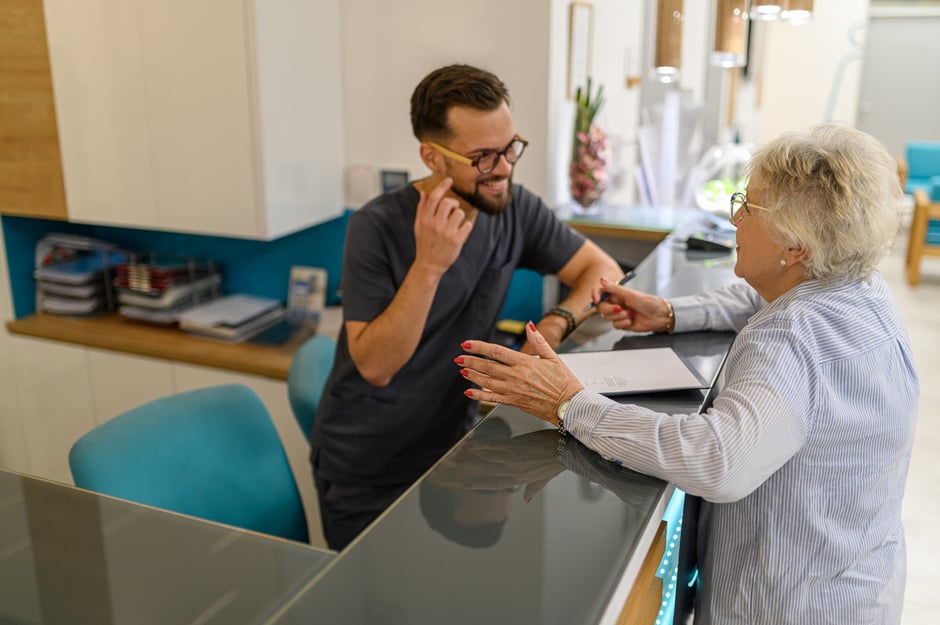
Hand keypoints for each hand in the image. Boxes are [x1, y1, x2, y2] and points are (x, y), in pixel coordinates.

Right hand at [413, 177, 472, 275]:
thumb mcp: (419, 225)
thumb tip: (424, 192)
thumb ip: (422, 208)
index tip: (449, 180)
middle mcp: (435, 225)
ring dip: (459, 216)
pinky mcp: (456, 240)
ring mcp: (446, 233)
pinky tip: (460, 232)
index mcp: (425, 219)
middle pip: (448, 203)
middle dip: (453, 203)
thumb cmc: (424, 243)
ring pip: (459, 213)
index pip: (434, 198)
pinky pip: (467, 225)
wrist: (429, 264)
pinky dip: (466, 227)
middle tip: (453, 209)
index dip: (442, 186)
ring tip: (455, 223)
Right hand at [431, 430, 564, 500]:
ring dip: (473, 456)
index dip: (480, 485)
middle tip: (455, 467)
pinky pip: (496, 447)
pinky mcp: (516, 447)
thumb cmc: (557, 462)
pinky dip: (483, 446)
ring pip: (489, 459)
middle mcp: (514, 472)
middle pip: (488, 472)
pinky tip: (472, 444)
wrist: (567, 450)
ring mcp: (514, 460)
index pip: (495, 483)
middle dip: (470, 470)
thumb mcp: (544, 478)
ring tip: (460, 453)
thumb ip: (533, 489)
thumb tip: (526, 500)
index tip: (466, 485)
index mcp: (520, 479)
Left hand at [458, 322, 583, 422]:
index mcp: (525, 362)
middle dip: (471, 361)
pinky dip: (479, 395)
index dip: (479, 347)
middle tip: (459, 357)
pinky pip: (492, 398)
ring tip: (462, 370)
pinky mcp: (514, 402)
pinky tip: (469, 392)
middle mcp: (516, 376)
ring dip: (473, 375)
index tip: (467, 344)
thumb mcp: (553, 357)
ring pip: (487, 381)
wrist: (570, 405)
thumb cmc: (564, 382)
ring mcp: (514, 390)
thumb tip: (529, 325)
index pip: (496, 351)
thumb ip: (538, 341)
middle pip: (487, 366)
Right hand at [594, 276, 672, 332]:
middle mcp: (616, 303)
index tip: (595, 299)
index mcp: (617, 293)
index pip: (600, 292)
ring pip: (607, 317)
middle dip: (609, 309)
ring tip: (631, 314)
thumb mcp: (631, 294)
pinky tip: (631, 320)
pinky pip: (614, 325)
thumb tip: (602, 281)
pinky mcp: (622, 323)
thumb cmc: (649, 303)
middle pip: (601, 307)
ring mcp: (618, 313)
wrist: (659, 316)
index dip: (595, 295)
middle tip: (620, 309)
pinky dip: (623, 323)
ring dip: (619, 316)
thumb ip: (615, 289)